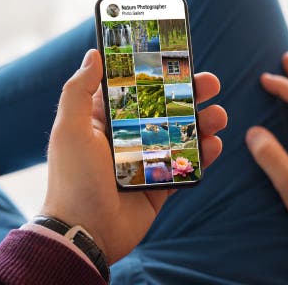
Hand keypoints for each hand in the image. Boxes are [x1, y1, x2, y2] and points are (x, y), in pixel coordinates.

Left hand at [42, 49, 226, 262]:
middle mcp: (127, 138)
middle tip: (211, 83)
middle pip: (165, 109)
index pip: (134, 89)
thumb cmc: (73, 179)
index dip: (154, 72)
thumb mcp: (69, 129)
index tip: (176, 56)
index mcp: (104, 121)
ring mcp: (146, 161)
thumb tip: (94, 54)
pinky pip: (187, 165)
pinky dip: (203, 154)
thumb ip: (79, 90)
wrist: (84, 233)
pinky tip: (214, 144)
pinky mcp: (161, 185)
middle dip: (189, 94)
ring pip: (181, 135)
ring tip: (218, 115)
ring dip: (203, 122)